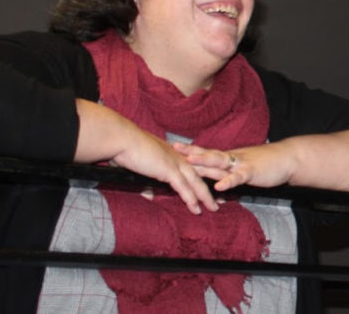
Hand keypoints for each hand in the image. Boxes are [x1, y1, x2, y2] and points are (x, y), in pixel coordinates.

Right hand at [74, 99, 217, 213]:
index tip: (216, 182)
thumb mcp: (142, 163)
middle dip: (216, 184)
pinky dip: (191, 199)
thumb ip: (148, 178)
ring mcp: (175, 163)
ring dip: (206, 197)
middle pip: (203, 172)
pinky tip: (196, 209)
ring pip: (197, 182)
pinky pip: (183, 188)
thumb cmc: (127, 148)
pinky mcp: (168, 170)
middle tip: (226, 195)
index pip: (196, 165)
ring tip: (214, 208)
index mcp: (175, 154)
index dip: (207, 174)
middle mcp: (179, 157)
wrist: (122, 138)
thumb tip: (148, 194)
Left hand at [173, 142, 295, 190]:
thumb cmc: (266, 163)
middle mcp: (232, 158)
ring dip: (205, 161)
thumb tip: (213, 181)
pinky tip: (220, 187)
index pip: (206, 152)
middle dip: (190, 151)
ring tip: (190, 161)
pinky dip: (229, 181)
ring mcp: (241, 164)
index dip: (190, 149)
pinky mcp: (252, 172)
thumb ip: (228, 174)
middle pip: (208, 153)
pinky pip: (239, 177)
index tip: (172, 145)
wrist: (287, 158)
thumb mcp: (243, 167)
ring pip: (220, 161)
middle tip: (173, 147)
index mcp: (229, 157)